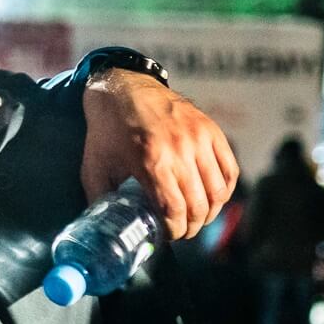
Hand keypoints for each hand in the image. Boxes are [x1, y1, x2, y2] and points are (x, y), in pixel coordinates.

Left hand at [81, 70, 237, 239]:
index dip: (174, 231)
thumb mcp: (94, 166)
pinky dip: (225, 190)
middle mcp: (180, 150)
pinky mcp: (211, 130)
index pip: (174, 210)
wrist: (123, 88)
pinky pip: (230, 169)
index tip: (168, 235)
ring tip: (197, 219)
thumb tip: (107, 228)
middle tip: (182, 232)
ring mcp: (199, 138)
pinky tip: (213, 198)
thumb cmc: (106, 130)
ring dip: (210, 212)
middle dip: (192, 227)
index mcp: (150, 161)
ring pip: (218, 191)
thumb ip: (101, 199)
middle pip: (198, 205)